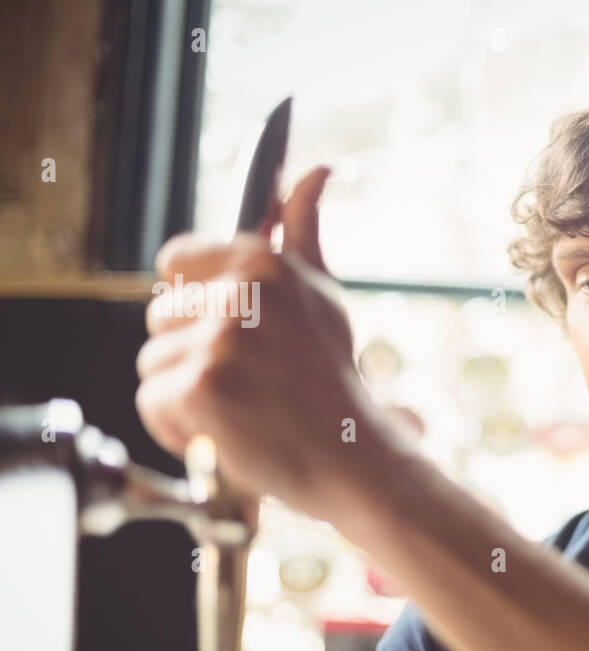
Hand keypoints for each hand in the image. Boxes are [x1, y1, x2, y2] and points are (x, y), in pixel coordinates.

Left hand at [136, 166, 399, 520]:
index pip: (175, 260)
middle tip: (250, 381)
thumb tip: (316, 168)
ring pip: (152, 361)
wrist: (352, 459)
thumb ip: (303, 230)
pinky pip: (152, 402)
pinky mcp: (198, 388)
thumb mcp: (322, 295)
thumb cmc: (332, 381)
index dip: (195, 301)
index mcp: (263, 261)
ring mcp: (218, 341)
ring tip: (242, 408)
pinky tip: (227, 432)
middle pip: (160, 315)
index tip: (231, 333)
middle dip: (192, 353)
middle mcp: (240, 293)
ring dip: (186, 393)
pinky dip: (179, 427)